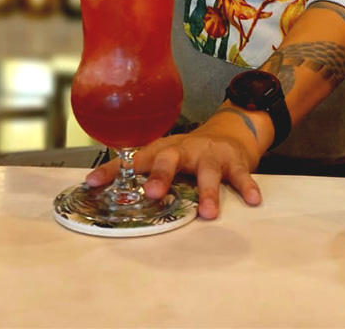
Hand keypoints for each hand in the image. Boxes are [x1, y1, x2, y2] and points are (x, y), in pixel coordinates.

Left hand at [85, 115, 265, 219]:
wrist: (231, 131)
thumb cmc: (191, 152)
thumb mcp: (167, 157)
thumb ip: (146, 173)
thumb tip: (103, 192)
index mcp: (163, 150)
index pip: (134, 158)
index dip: (112, 170)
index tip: (92, 183)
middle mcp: (184, 150)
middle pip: (169, 158)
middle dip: (161, 175)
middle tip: (152, 193)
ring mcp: (210, 154)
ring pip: (207, 171)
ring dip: (207, 192)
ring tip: (206, 213)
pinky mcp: (233, 161)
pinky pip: (240, 175)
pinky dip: (246, 187)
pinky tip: (252, 200)